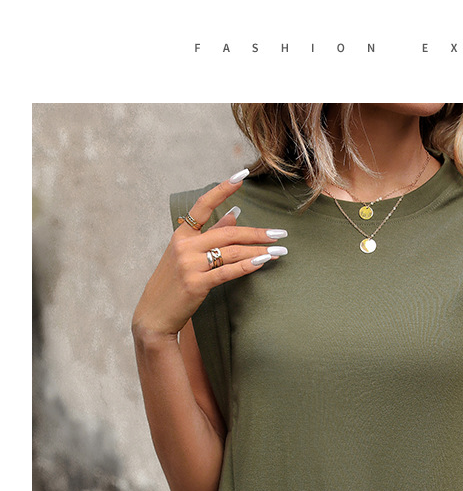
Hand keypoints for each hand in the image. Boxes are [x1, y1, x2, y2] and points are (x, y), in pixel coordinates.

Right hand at [131, 174, 286, 341]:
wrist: (155, 314)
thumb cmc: (173, 284)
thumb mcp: (187, 254)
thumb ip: (210, 234)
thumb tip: (235, 214)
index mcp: (181, 235)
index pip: (203, 205)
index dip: (223, 189)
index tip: (242, 176)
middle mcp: (184, 246)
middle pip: (228, 233)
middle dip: (257, 233)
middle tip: (280, 233)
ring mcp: (189, 265)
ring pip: (231, 252)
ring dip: (259, 251)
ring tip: (279, 251)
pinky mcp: (196, 284)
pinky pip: (227, 272)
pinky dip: (247, 266)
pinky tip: (263, 262)